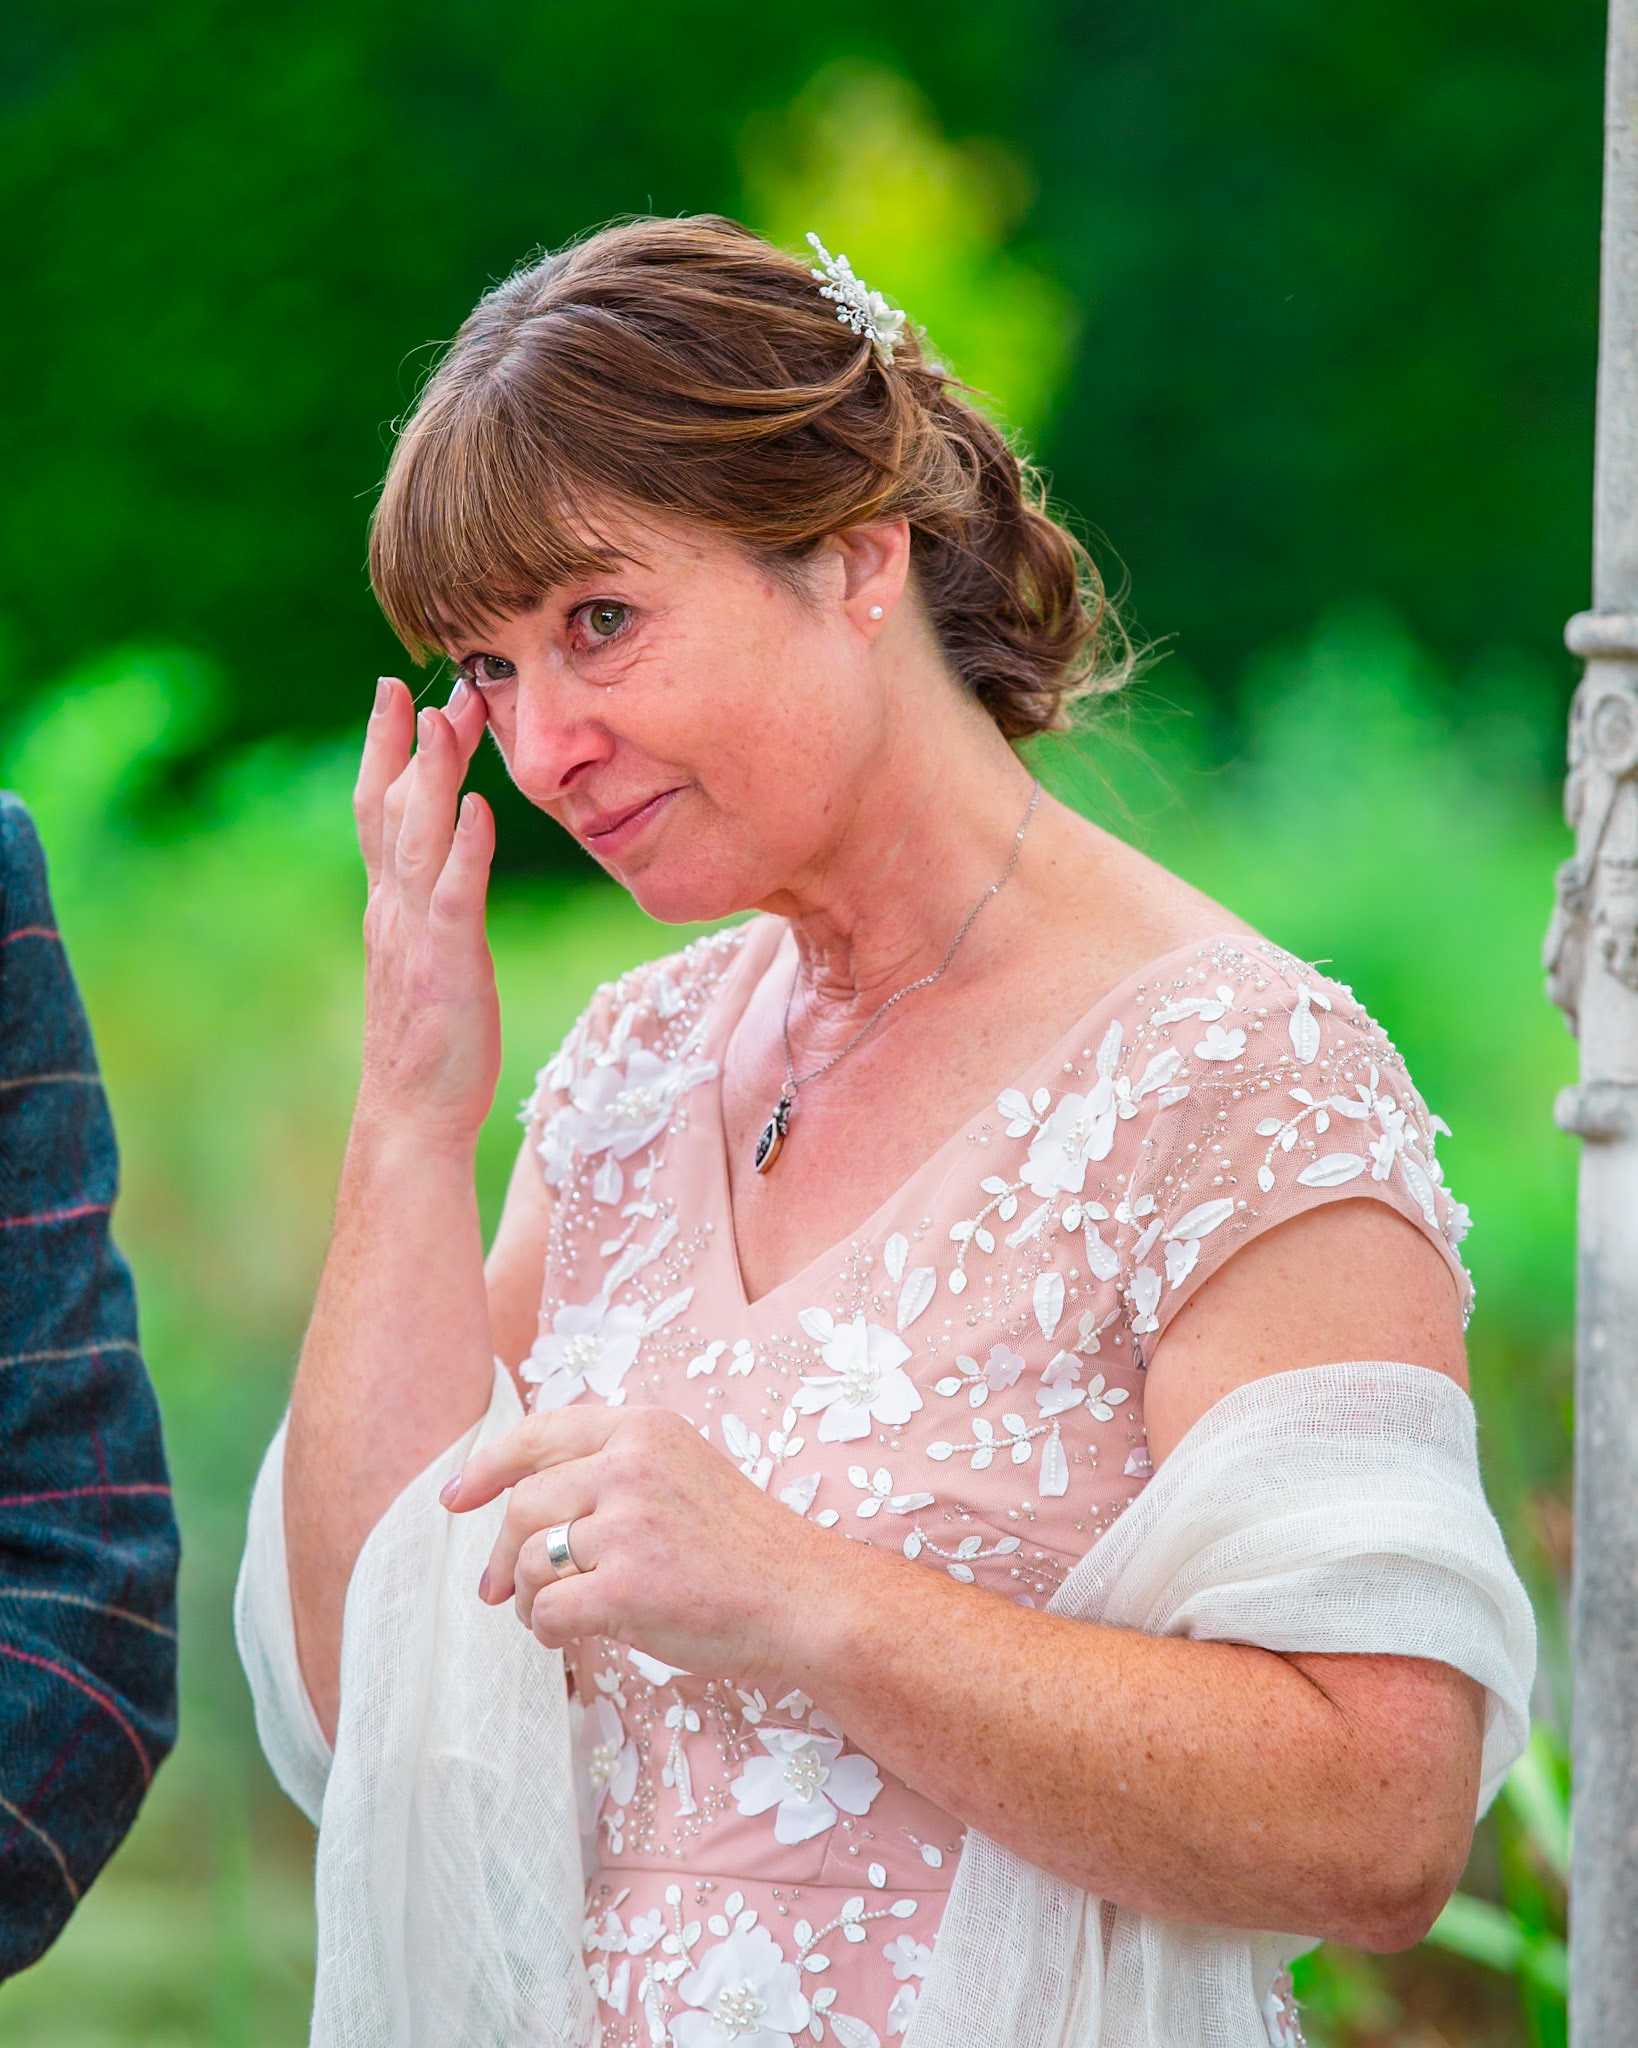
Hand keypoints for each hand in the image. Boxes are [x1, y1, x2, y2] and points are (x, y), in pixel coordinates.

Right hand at [352, 676, 498, 1148]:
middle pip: (390, 808)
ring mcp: (416, 935)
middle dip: (404, 741)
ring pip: (419, 838)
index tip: (395, 694)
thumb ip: (431, 910)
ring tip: (450, 717)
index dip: (385, 751)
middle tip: (424, 681)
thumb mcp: (429, 962)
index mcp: (390, 908)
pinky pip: (454, 897)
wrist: (411, 1116)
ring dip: (434, 774)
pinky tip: (479, 810)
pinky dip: (465, 850)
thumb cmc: (431, 1046)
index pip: (380, 813)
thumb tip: (449, 863)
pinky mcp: (447, 964)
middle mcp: (393, 910)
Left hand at [444, 1404, 835, 1692]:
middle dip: (498, 1555)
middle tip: (495, 1592)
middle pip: (523, 1505)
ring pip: (529, 1561)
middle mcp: (632, 1465)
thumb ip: (615, 1470)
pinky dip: (546, 1631)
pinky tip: (568, 1638)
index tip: (455, 1499)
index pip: (538, 1435)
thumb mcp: (683, 1471)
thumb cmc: (742, 1547)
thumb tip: (521, 1505)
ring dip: (526, 1597)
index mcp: (644, 1429)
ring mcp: (629, 1525)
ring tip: (550, 1614)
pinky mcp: (627, 1586)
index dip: (485, 1468)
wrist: (804, 1596)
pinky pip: (548, 1611)